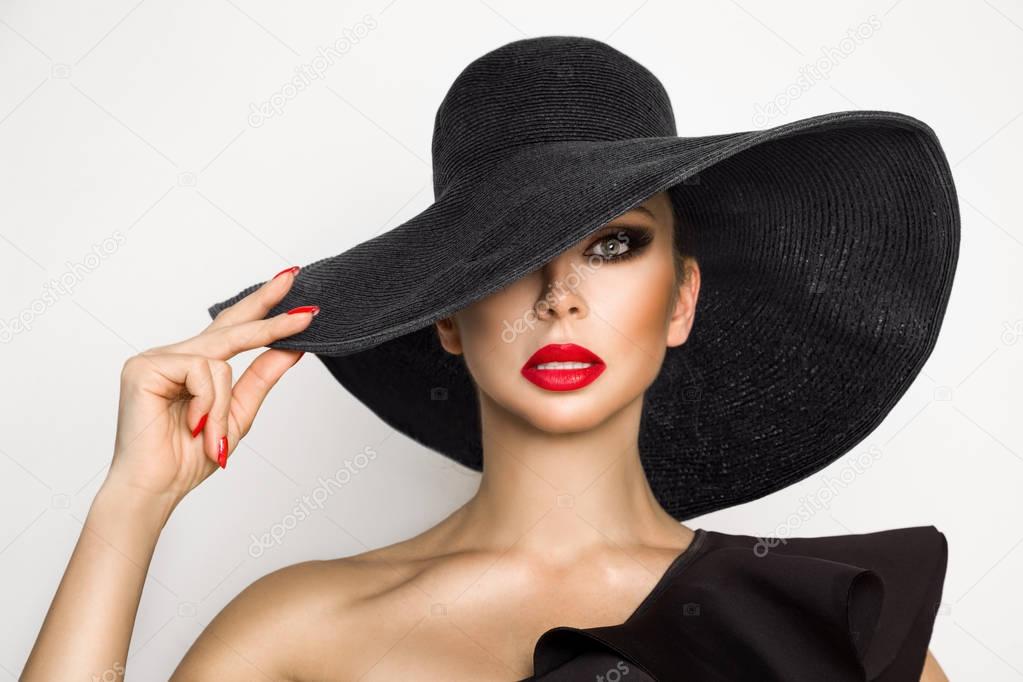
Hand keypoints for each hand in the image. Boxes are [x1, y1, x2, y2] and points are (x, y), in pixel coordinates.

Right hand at [105, 266, 316, 510]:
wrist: (155, 489)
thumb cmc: (189, 457)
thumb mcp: (239, 414)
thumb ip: (262, 378)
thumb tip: (293, 347)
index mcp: (195, 366)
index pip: (234, 328)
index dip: (262, 305)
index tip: (290, 280)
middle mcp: (174, 355)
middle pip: (229, 326)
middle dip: (266, 310)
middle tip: (293, 278)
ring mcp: (156, 358)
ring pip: (221, 360)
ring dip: (222, 406)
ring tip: (211, 437)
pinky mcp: (145, 367)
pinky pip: (202, 371)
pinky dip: (207, 403)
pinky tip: (192, 425)